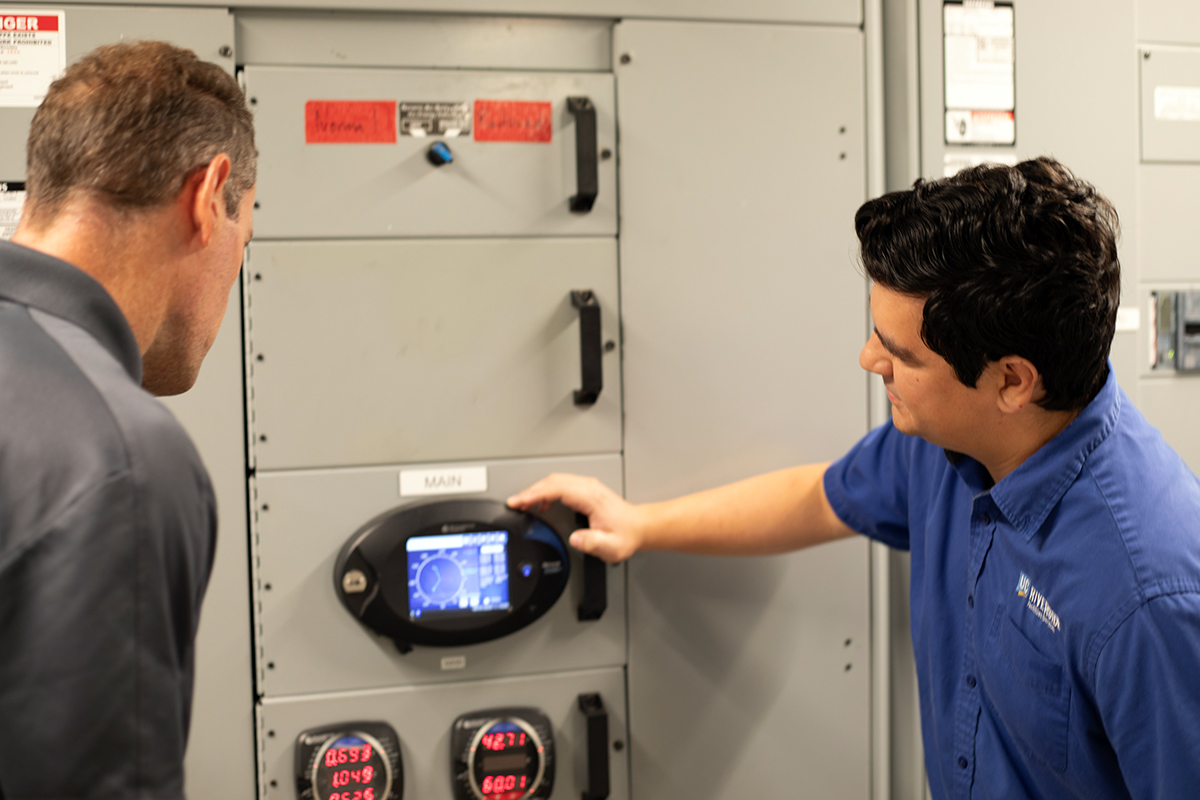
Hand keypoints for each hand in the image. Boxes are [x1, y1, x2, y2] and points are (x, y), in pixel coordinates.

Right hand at [507, 473, 641, 562]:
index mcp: (591, 497)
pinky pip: (561, 484)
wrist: (638, 526)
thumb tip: (575, 539)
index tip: (519, 501)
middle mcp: (588, 487)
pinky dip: (546, 491)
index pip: (556, 489)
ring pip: (555, 480)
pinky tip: (542, 503)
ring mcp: (587, 486)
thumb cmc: (626, 534)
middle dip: (530, 491)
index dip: (534, 494)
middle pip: (552, 481)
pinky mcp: (586, 489)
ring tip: (523, 503)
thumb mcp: (611, 546)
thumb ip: (593, 543)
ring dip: (536, 490)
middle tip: (514, 503)